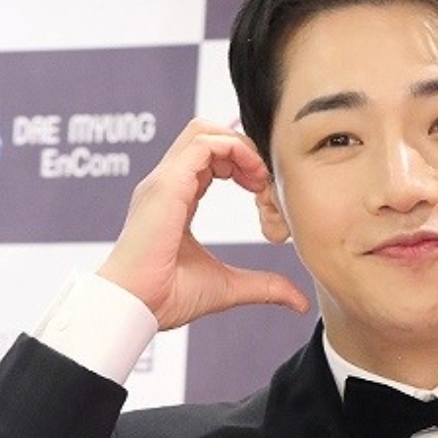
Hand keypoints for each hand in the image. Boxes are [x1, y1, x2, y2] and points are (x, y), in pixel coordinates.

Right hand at [98, 120, 310, 330]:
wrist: (138, 306)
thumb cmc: (168, 297)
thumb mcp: (229, 287)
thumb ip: (264, 286)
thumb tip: (299, 301)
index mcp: (176, 199)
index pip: (209, 159)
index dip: (242, 165)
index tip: (263, 191)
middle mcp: (168, 183)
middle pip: (206, 135)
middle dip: (243, 149)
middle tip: (265, 180)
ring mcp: (165, 180)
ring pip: (204, 130)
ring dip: (240, 146)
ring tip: (260, 178)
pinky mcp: (167, 184)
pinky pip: (202, 143)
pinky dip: (234, 150)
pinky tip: (252, 178)